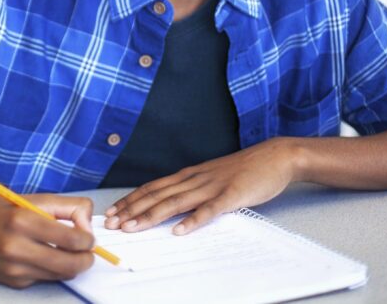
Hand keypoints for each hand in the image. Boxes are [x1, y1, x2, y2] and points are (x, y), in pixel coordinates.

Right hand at [0, 194, 95, 287]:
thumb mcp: (32, 199)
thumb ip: (66, 207)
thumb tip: (88, 228)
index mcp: (22, 220)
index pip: (71, 239)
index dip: (88, 240)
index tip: (88, 237)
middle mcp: (16, 247)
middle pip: (70, 265)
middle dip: (86, 259)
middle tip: (87, 252)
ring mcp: (13, 268)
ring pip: (60, 275)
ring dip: (69, 265)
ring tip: (64, 251)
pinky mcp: (12, 282)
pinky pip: (44, 279)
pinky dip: (49, 270)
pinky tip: (38, 257)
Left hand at [103, 138, 296, 235]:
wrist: (274, 157)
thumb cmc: (243, 170)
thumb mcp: (211, 177)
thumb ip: (192, 189)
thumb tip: (171, 204)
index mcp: (189, 175)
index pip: (153, 187)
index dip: (131, 200)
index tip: (113, 212)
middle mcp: (195, 178)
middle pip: (157, 195)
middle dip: (132, 210)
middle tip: (112, 223)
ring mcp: (212, 186)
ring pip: (176, 202)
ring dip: (152, 215)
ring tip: (133, 227)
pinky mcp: (231, 195)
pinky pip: (209, 210)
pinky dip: (193, 220)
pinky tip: (179, 231)